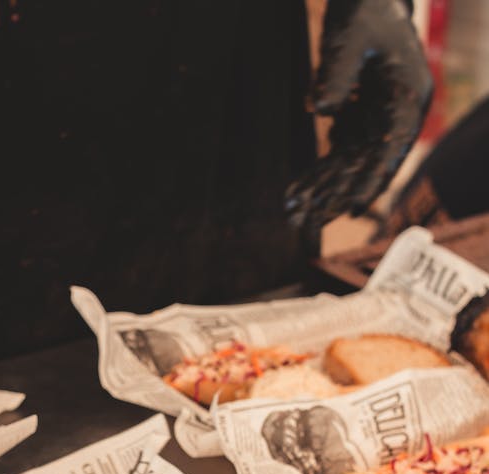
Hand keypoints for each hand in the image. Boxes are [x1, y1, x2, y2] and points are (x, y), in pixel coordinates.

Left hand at [285, 0, 432, 243]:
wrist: (365, 5)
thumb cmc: (364, 14)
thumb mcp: (349, 38)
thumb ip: (337, 73)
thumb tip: (320, 111)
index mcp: (407, 98)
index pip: (391, 150)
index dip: (372, 182)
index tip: (353, 209)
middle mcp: (395, 119)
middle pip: (368, 167)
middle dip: (338, 196)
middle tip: (308, 223)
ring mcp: (377, 124)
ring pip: (350, 167)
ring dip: (323, 192)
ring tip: (295, 216)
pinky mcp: (357, 125)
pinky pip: (337, 156)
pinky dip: (317, 175)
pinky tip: (297, 195)